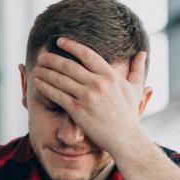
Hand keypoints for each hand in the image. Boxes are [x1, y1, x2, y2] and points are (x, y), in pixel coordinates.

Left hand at [30, 37, 148, 156]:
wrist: (125, 138)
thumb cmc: (129, 115)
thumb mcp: (136, 89)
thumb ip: (137, 69)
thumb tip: (143, 53)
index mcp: (110, 75)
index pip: (87, 54)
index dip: (72, 45)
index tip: (60, 41)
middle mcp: (97, 83)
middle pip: (69, 65)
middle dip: (53, 59)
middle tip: (42, 55)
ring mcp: (86, 97)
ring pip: (60, 79)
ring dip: (46, 72)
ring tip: (36, 67)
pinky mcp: (77, 110)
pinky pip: (57, 96)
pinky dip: (45, 88)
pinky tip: (38, 83)